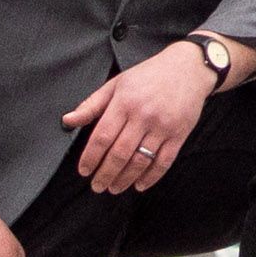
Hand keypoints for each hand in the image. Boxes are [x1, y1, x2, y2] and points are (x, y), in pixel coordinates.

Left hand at [65, 39, 216, 193]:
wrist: (188, 68)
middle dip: (106, 174)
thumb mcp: (116, 84)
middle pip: (120, 153)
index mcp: (124, 102)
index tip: (84, 171)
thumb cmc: (149, 76)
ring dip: (125, 179)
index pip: (102, 136)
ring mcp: (163, 126)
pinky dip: (151, 177)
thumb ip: (91, 104)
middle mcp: (143, 115)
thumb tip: (67, 120)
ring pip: (140, 160)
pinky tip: (139, 185)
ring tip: (114, 188)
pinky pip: (164, 161)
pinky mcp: (179, 134)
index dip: (91, 157)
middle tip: (97, 187)